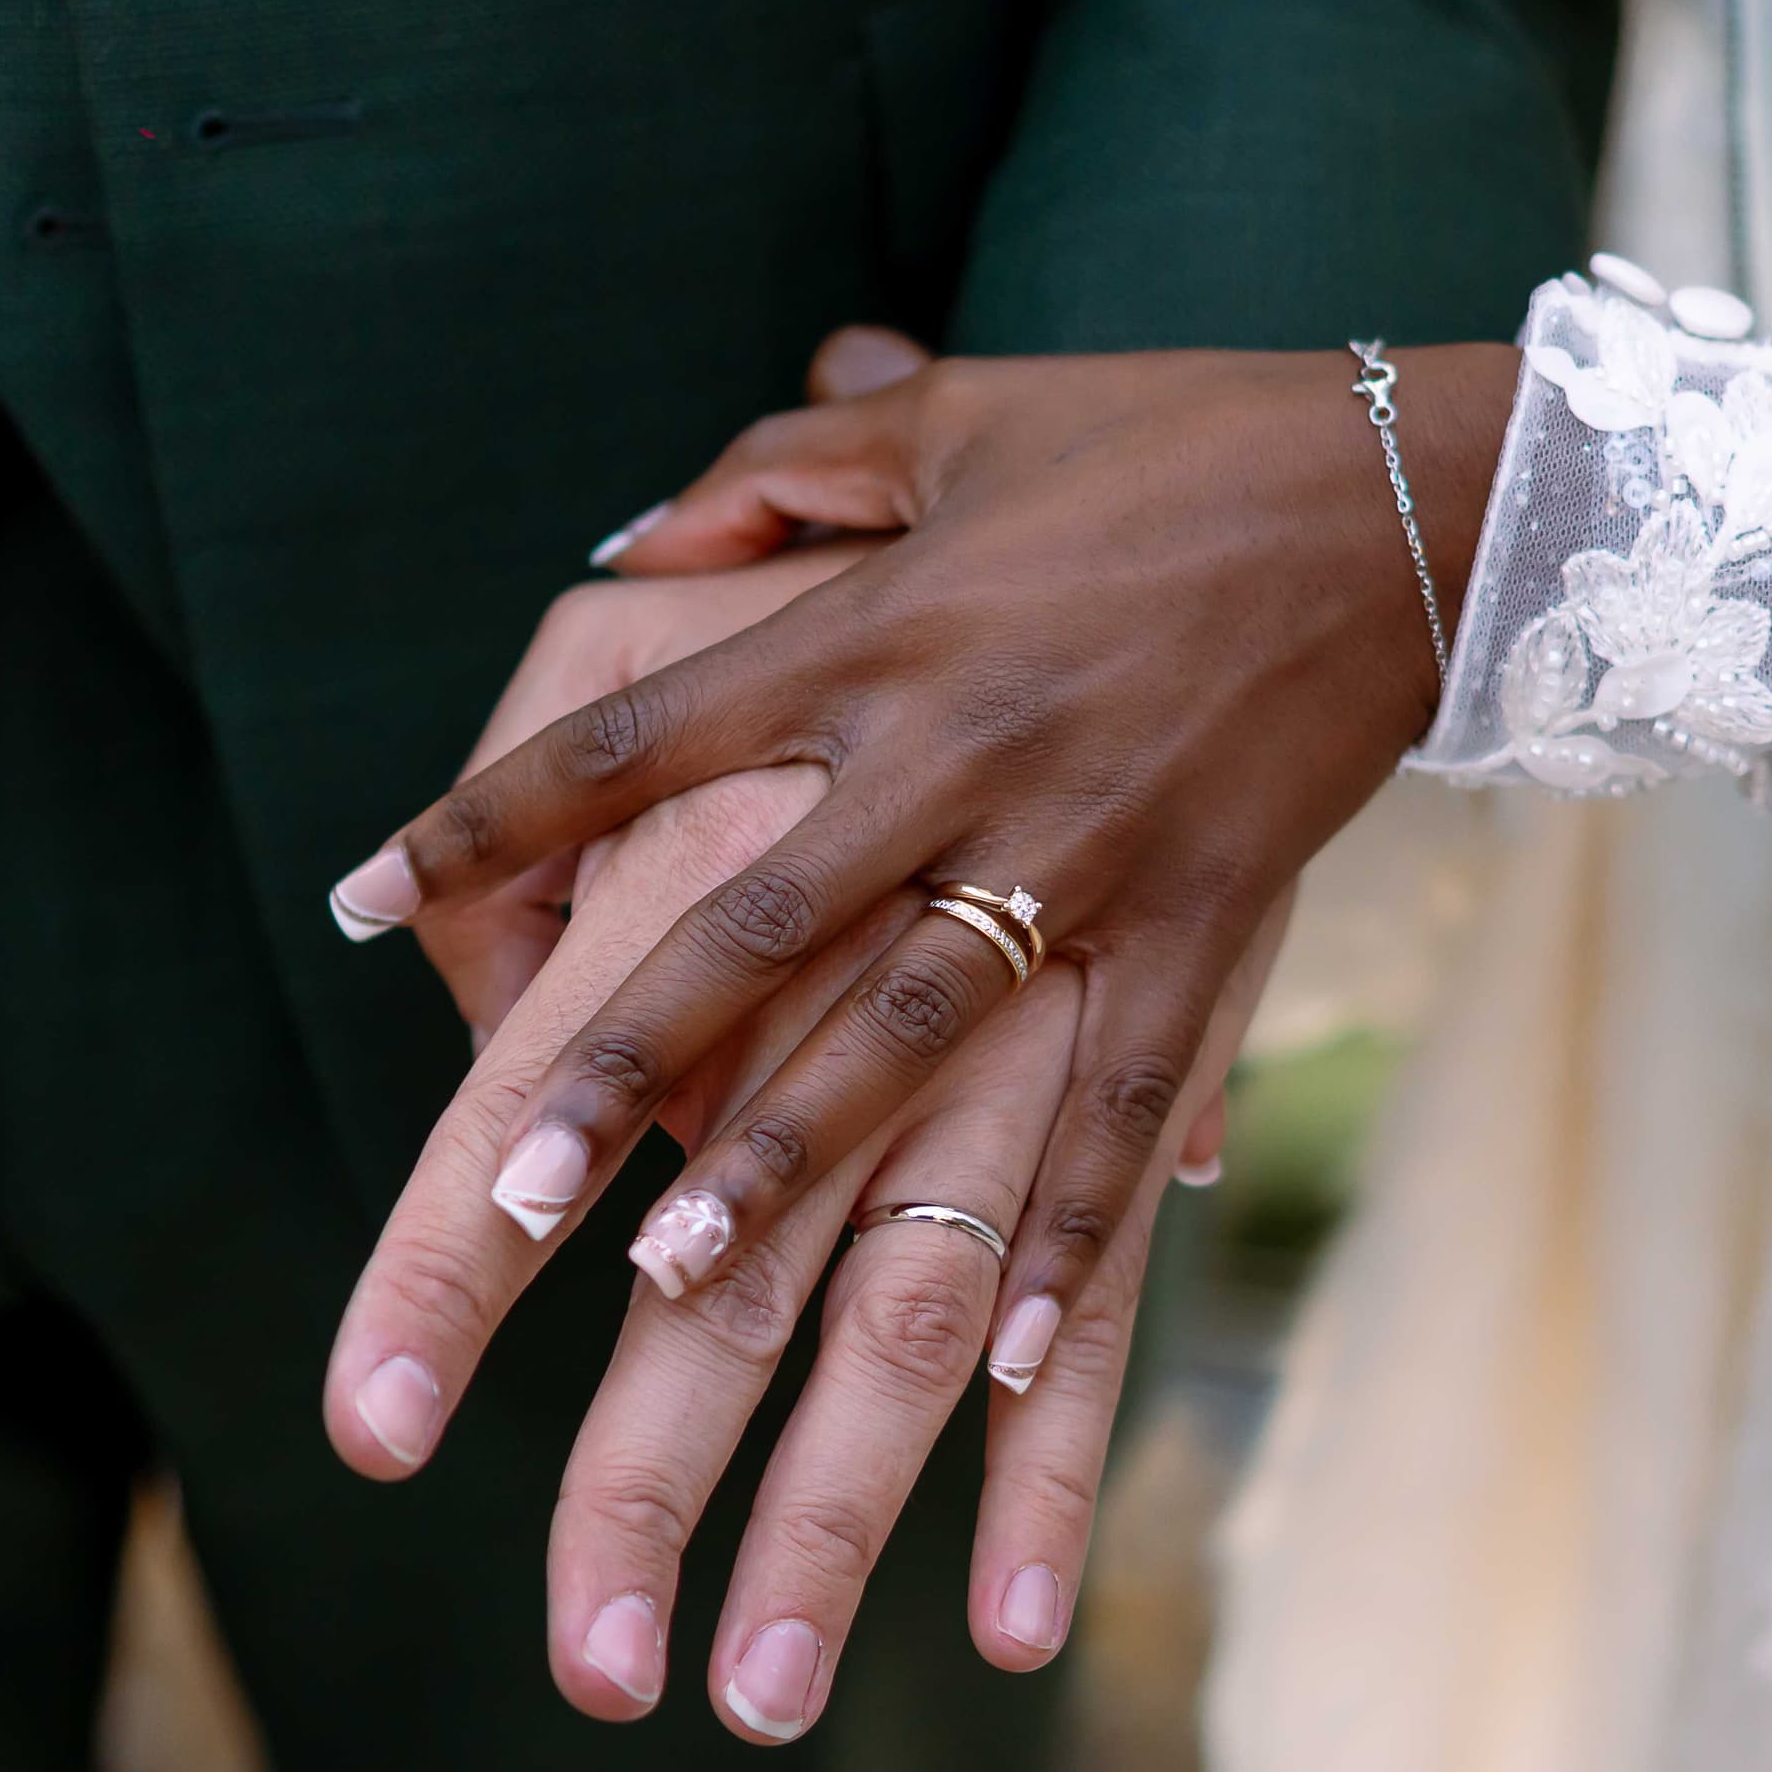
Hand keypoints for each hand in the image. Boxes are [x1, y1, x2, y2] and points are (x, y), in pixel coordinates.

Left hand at [330, 343, 1523, 1404]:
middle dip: (618, 1059)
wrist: (1416, 490)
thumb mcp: (964, 420)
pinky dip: (1067, 1229)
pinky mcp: (1207, 919)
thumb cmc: (1173, 440)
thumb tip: (634, 531)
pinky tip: (1005, 1351)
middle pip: (747, 922)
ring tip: (678, 1275)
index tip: (356, 897)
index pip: (638, 734)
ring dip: (790, 1159)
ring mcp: (1085, 847)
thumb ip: (787, 476)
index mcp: (877, 627)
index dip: (488, 817)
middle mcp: (958, 747)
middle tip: (498, 1190)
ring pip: (908, 1031)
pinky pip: (1122, 1100)